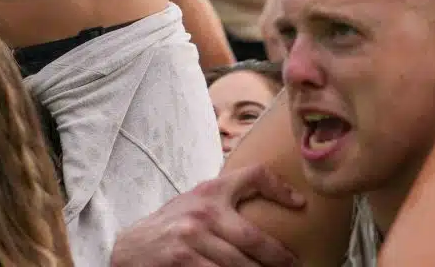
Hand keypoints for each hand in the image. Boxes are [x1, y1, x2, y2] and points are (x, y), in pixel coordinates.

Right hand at [110, 163, 303, 266]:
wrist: (133, 247)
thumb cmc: (173, 226)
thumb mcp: (198, 202)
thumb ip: (226, 200)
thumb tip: (274, 200)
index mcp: (211, 190)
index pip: (253, 176)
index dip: (280, 187)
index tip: (300, 204)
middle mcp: (203, 211)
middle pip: (254, 238)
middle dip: (278, 256)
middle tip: (291, 264)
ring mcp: (192, 237)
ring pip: (240, 264)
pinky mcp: (183, 260)